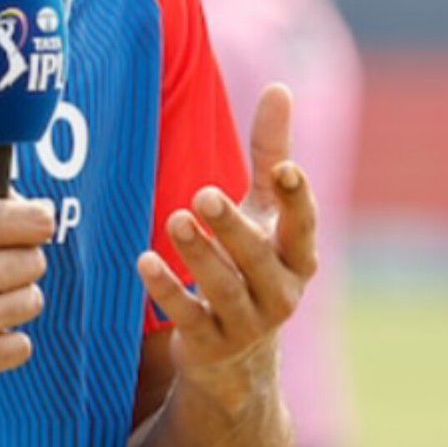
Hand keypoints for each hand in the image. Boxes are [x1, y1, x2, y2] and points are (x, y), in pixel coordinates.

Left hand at [138, 82, 317, 403]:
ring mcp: (246, 323)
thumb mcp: (265, 211)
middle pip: (259, 258)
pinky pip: (188, 315)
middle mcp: (280, 292)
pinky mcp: (209, 343)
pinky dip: (167, 289)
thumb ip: (271, 154)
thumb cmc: (252, 263)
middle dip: (233, 226)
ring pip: (225, 288)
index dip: (298, 199)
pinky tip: (144, 261)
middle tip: (204, 194)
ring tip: (175, 219)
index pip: (304, 226)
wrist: (237, 358)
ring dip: (200, 254)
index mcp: (297, 256)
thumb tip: (280, 88)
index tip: (287, 169)